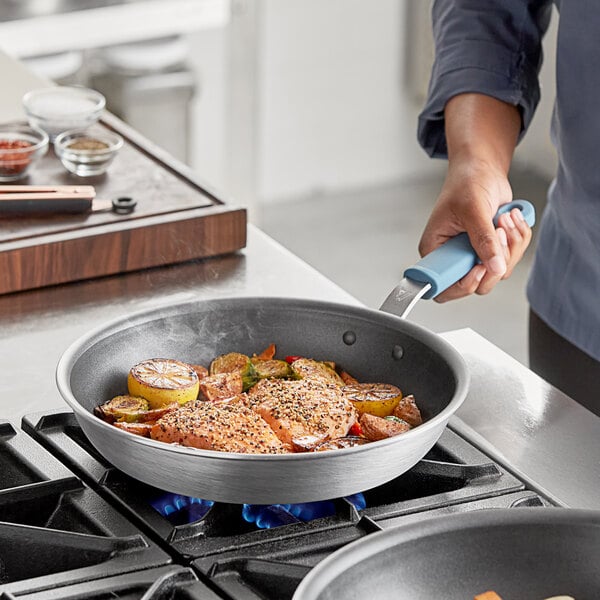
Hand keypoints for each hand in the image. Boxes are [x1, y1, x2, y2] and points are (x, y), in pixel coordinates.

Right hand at [419, 158, 532, 301]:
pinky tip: (511, 219)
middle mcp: (452, 257)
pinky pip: (510, 260)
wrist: (483, 171)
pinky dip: (518, 240)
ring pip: (497, 273)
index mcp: (435, 250)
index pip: (442, 286)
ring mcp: (473, 256)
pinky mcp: (491, 250)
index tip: (478, 266)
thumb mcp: (473, 209)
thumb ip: (483, 240)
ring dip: (510, 246)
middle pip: (475, 285)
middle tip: (498, 234)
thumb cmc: (467, 183)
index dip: (462, 284)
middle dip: (494, 261)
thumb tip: (494, 266)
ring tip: (505, 219)